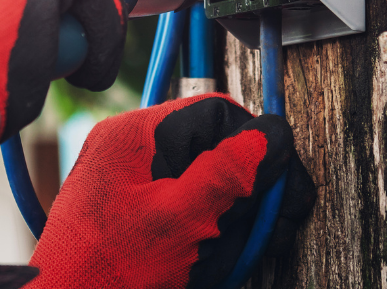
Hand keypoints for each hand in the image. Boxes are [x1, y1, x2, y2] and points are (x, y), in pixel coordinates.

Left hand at [28, 94, 315, 288]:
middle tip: (270, 227)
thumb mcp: (183, 221)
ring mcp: (131, 183)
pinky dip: (209, 235)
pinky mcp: (135, 214)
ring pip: (207, 184)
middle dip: (247, 191)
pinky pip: (188, 210)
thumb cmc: (107, 274)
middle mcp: (132, 150)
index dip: (255, 148)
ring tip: (224, 257)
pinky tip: (209, 262)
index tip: (278, 187)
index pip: (217, 114)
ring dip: (231, 220)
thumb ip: (230, 174)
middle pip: (215, 149)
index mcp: (135, 136)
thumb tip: (272, 134)